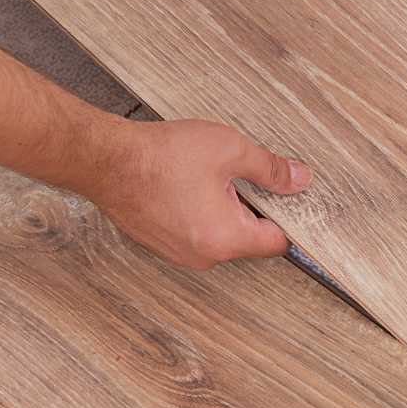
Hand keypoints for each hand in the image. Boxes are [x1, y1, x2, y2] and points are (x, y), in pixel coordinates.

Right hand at [87, 119, 312, 269]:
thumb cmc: (162, 156)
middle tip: (240, 176)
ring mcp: (178, 254)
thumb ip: (270, 169)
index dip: (287, 218)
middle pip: (248, 240)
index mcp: (225, 239)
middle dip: (251, 208)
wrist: (106, 160)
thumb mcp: (230, 150)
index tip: (286, 198)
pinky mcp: (161, 244)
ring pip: (220, 236)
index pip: (277, 243)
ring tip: (208, 177)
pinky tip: (188, 185)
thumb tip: (299, 180)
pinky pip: (195, 233)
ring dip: (224, 210)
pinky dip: (199, 213)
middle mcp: (203, 256)